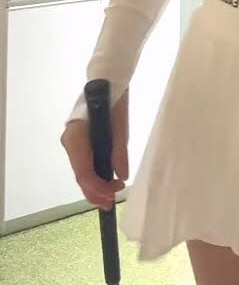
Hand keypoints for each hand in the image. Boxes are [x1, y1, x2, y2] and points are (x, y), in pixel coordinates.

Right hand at [60, 88, 129, 210]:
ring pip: (81, 171)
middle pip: (80, 175)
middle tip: (112, 203)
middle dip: (96, 191)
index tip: (112, 197)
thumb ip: (119, 153)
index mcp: (77, 137)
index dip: (97, 189)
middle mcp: (70, 142)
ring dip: (96, 185)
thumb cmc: (114, 101)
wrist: (107, 81)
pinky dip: (94, 174)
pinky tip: (106, 181)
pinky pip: (84, 163)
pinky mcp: (78, 142)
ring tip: (113, 192)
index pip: (83, 172)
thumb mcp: (121, 127)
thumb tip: (121, 176)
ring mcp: (72, 142)